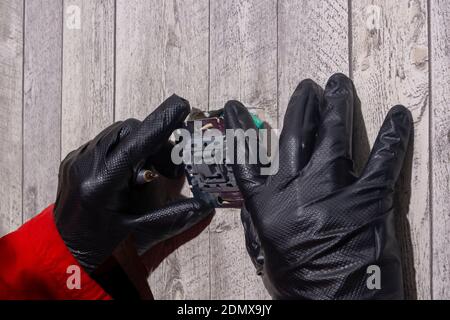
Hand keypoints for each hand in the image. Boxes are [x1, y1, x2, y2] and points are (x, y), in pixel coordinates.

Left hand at [55, 95, 212, 273]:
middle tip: (170, 168)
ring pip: (117, 135)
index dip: (160, 124)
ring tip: (151, 173)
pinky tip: (131, 173)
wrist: (63, 257)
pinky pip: (105, 144)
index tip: (179, 106)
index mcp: (99, 186)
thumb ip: (174, 217)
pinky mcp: (75, 162)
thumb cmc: (98, 252)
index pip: (135, 145)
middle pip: (127, 132)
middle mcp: (83, 167)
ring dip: (141, 146)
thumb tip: (205, 204)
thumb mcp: (138, 237)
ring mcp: (76, 162)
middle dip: (154, 142)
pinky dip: (125, 151)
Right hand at [224, 73, 411, 298]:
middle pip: (294, 135)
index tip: (238, 106)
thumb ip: (258, 220)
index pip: (247, 157)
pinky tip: (397, 115)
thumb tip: (257, 194)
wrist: (336, 307)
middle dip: (301, 105)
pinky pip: (382, 159)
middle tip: (307, 86)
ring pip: (333, 135)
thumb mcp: (265, 253)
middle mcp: (295, 189)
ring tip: (338, 84)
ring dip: (337, 106)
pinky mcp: (369, 198)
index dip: (241, 129)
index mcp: (267, 205)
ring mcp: (332, 190)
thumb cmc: (299, 285)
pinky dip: (392, 135)